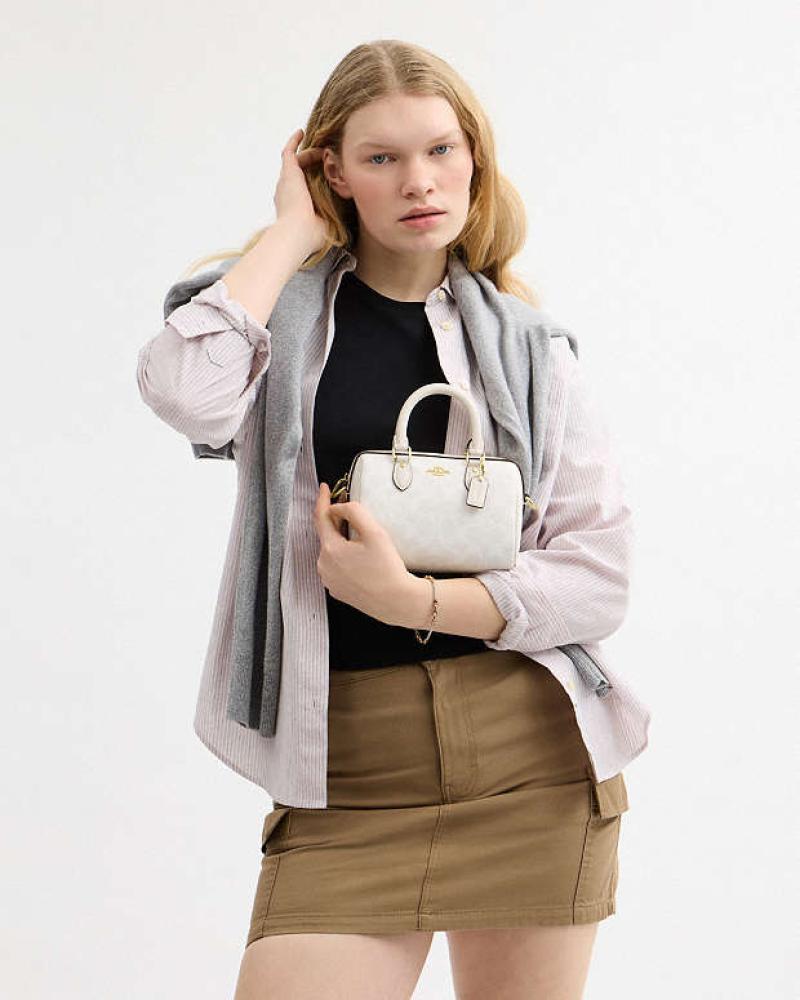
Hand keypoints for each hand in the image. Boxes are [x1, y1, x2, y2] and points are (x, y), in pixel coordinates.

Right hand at [274, 128, 327, 254]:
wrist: (297, 233)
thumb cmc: (312, 236)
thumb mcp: (329, 226)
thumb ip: (336, 220)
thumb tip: (352, 222)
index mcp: (295, 207)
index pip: (305, 191)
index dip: (315, 183)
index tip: (328, 179)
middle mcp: (288, 193)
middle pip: (300, 174)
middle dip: (311, 167)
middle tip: (327, 162)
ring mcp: (286, 182)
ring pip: (297, 162)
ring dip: (310, 156)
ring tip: (324, 151)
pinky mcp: (288, 173)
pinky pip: (289, 152)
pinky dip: (294, 142)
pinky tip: (302, 133)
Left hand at [313, 482, 413, 624]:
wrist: (397, 602)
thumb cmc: (387, 569)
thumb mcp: (374, 532)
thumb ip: (354, 512)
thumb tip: (339, 506)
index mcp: (330, 550)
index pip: (320, 517)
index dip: (322, 499)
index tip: (324, 488)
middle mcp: (324, 566)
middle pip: (326, 535)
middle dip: (337, 522)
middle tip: (354, 515)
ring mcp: (329, 580)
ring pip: (331, 552)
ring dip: (342, 542)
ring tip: (363, 542)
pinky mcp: (337, 590)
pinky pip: (336, 567)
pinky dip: (344, 558)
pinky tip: (361, 560)